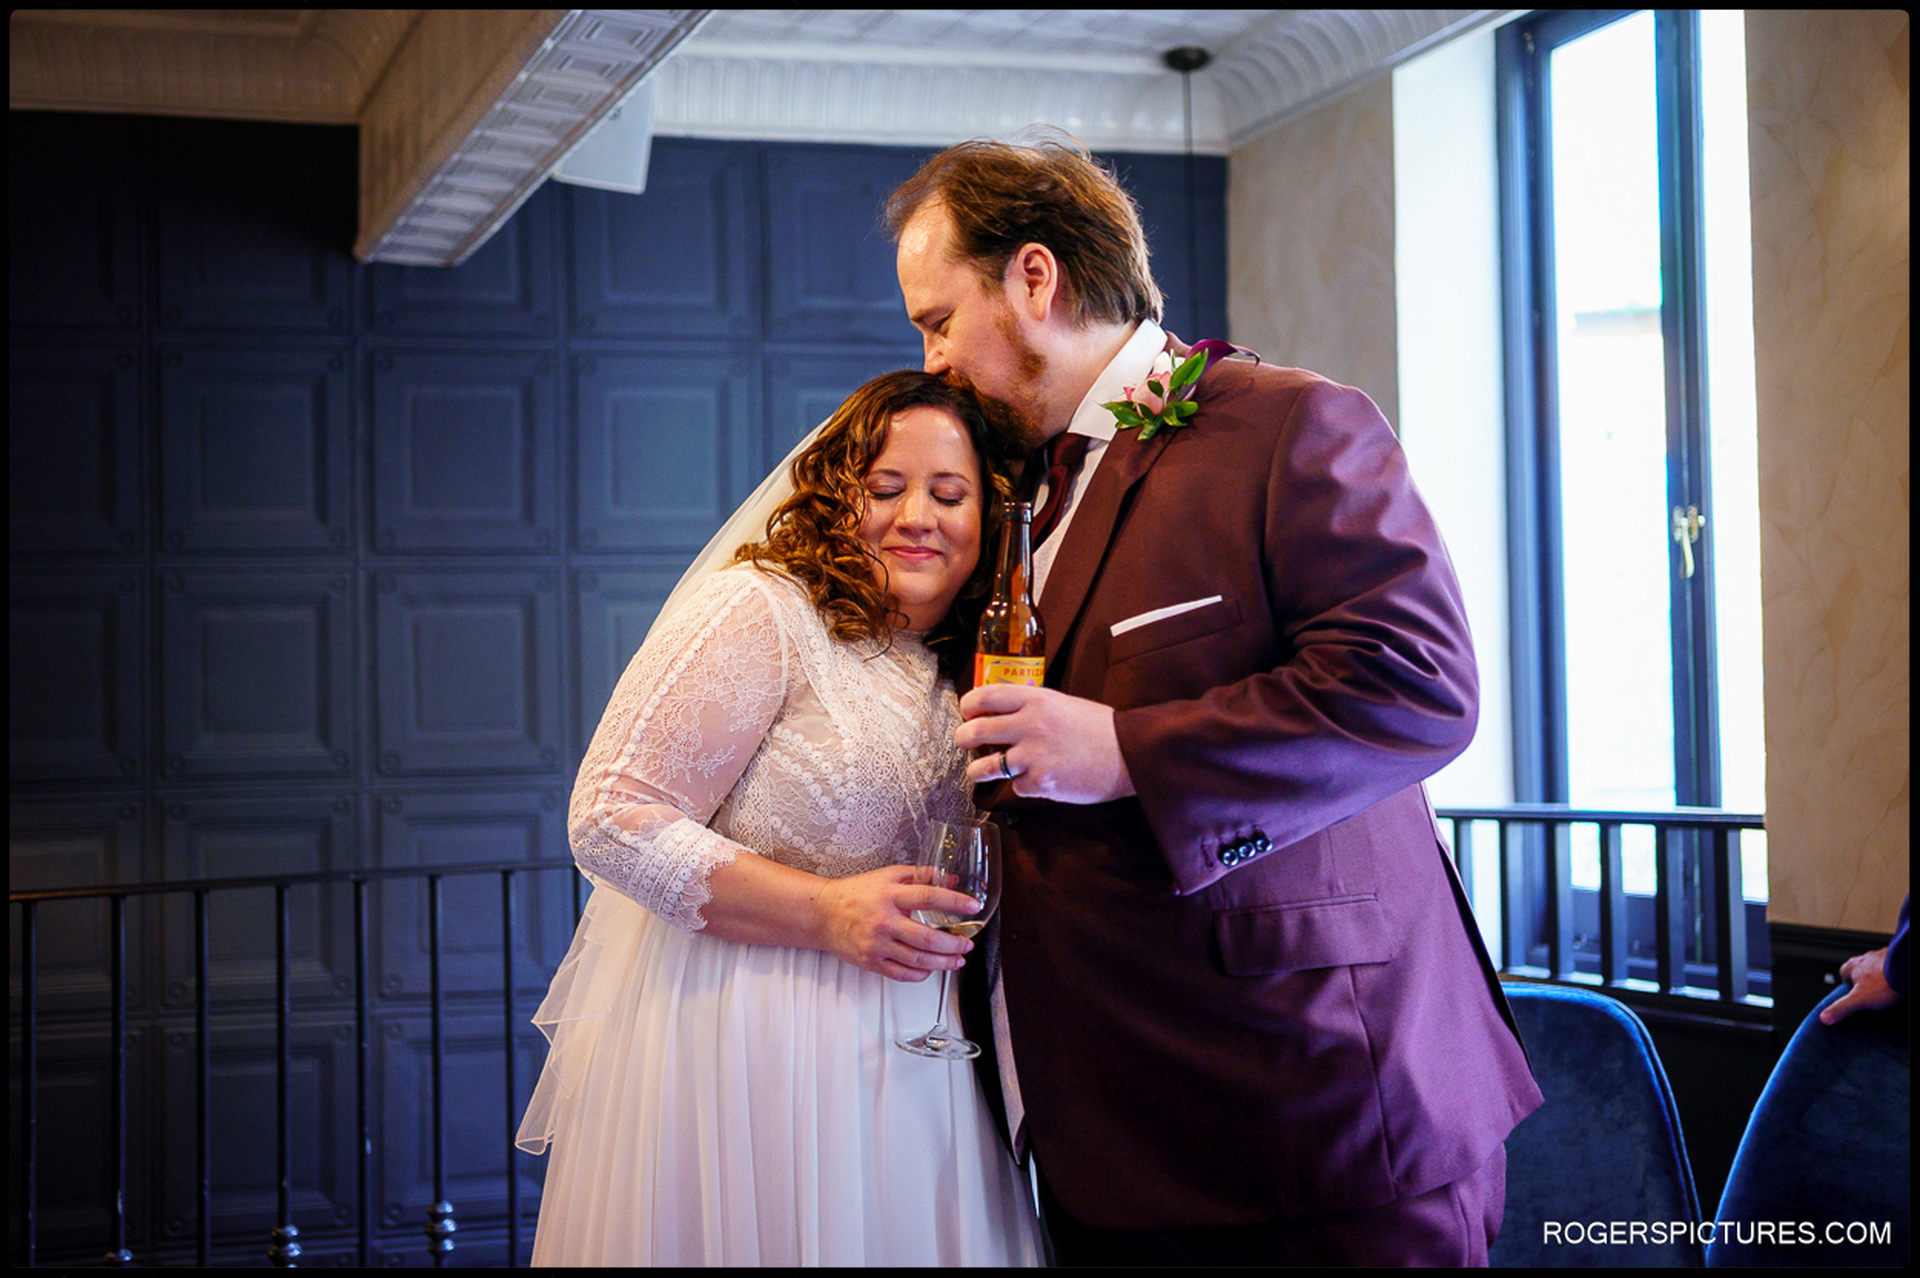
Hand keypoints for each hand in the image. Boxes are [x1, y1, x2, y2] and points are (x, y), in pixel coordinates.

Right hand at [811, 864, 978, 982]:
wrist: (823, 914)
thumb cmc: (856, 893)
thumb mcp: (887, 875)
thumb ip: (920, 875)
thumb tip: (951, 878)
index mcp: (889, 895)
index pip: (928, 897)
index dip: (954, 902)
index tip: (972, 907)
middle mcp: (884, 921)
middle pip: (926, 938)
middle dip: (953, 943)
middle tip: (968, 943)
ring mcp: (876, 944)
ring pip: (917, 960)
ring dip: (943, 963)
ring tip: (957, 959)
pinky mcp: (870, 961)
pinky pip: (900, 974)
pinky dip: (920, 974)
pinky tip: (931, 970)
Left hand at [956, 683, 1135, 803]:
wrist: (1130, 753)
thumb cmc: (1098, 727)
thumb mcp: (1061, 703)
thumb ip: (1030, 706)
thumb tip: (999, 712)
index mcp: (1034, 699)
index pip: (983, 696)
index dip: (968, 707)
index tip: (968, 714)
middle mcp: (1029, 724)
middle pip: (974, 731)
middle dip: (963, 739)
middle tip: (965, 742)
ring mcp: (1033, 755)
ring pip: (984, 766)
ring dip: (977, 770)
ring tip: (980, 771)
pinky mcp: (1040, 783)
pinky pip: (1015, 786)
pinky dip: (1022, 785)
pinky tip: (1036, 779)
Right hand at [1818, 946, 1899, 1023]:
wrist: (1906, 970)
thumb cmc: (1884, 982)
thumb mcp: (1859, 1000)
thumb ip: (1842, 1007)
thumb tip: (1824, 1017)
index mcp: (1854, 966)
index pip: (1843, 971)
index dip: (1846, 981)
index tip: (1849, 990)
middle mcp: (1866, 958)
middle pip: (1860, 967)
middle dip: (1863, 977)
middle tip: (1868, 989)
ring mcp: (1882, 956)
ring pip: (1876, 965)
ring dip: (1879, 973)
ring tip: (1885, 986)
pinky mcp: (1896, 958)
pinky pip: (1892, 965)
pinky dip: (1892, 972)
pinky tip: (1896, 982)